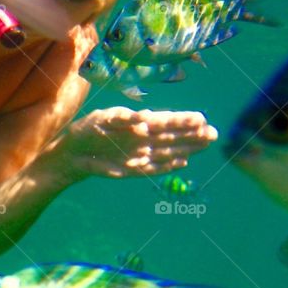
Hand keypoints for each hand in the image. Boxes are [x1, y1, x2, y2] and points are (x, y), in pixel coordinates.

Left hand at [59, 106, 216, 180]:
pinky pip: (154, 168)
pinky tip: (182, 163)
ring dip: (187, 149)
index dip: (183, 120)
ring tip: (206, 145)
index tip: (201, 119)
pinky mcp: (133, 170)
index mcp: (139, 122)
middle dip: (193, 135)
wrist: (74, 153)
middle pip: (173, 137)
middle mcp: (143, 138)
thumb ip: (123, 118)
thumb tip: (145, 117)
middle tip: (214, 134)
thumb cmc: (89, 129)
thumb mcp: (104, 119)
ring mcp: (140, 154)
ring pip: (168, 152)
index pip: (166, 120)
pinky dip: (167, 166)